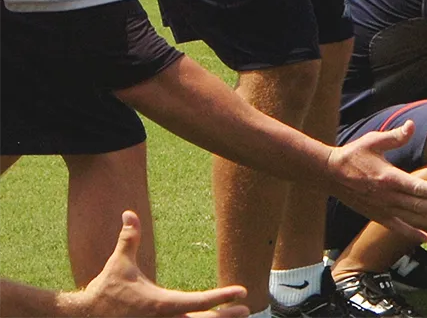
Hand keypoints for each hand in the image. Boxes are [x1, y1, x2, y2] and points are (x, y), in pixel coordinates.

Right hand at [72, 211, 248, 317]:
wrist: (86, 316)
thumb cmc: (107, 289)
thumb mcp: (119, 262)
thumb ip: (129, 238)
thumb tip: (129, 213)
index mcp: (162, 304)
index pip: (199, 301)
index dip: (222, 296)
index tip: (242, 291)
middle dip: (225, 316)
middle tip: (245, 310)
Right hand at [327, 121, 426, 243]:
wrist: (329, 173)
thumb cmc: (353, 154)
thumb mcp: (373, 141)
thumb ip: (395, 136)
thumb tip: (411, 125)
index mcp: (388, 177)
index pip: (417, 187)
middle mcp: (387, 196)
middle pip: (418, 206)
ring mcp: (381, 208)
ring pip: (411, 218)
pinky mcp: (375, 215)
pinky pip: (396, 226)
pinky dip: (411, 232)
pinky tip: (426, 237)